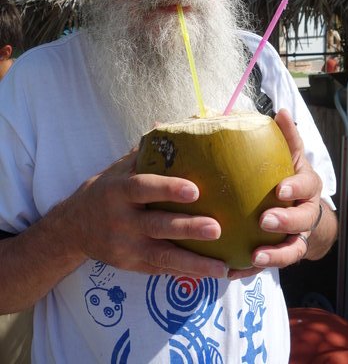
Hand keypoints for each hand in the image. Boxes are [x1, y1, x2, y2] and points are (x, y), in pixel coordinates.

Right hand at [65, 151, 226, 277]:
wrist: (73, 228)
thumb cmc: (106, 191)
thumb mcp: (119, 168)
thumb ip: (146, 151)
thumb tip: (175, 123)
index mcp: (118, 192)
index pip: (143, 188)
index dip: (168, 189)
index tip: (195, 189)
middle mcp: (121, 221)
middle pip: (157, 225)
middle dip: (188, 228)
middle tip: (217, 228)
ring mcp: (126, 247)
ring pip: (162, 256)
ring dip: (194, 262)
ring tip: (222, 267)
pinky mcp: (131, 265)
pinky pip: (161, 270)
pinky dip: (186, 273)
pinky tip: (210, 275)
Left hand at [228, 108, 331, 279]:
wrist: (301, 209)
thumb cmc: (288, 175)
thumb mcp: (289, 156)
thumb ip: (285, 137)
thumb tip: (280, 111)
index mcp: (306, 186)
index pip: (307, 185)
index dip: (296, 187)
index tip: (280, 189)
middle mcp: (305, 212)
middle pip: (303, 220)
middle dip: (287, 221)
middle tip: (266, 221)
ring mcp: (297, 235)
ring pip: (292, 249)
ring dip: (275, 255)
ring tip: (254, 257)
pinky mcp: (283, 253)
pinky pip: (271, 265)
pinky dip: (253, 269)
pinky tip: (232, 270)